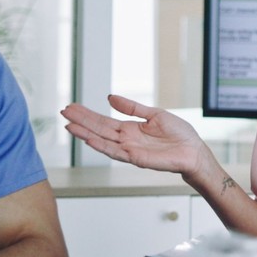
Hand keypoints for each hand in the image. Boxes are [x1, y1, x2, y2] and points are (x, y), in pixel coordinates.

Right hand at [62, 95, 219, 180]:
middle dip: (81, 121)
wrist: (193, 150)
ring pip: (102, 141)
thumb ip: (132, 107)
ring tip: (69, 125)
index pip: (103, 121)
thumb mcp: (154, 114)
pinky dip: (100, 145)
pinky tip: (88, 139)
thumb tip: (111, 97)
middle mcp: (126, 140)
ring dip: (85, 133)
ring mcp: (129, 150)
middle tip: (64, 111)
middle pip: (98, 129)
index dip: (87, 114)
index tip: (72, 107)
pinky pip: (115, 151)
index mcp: (130, 129)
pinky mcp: (135, 158)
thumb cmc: (179, 135)